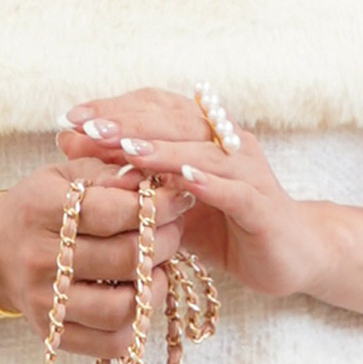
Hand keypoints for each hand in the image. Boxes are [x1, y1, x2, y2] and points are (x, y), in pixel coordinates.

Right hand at [0, 157, 196, 356]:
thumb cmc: (42, 208)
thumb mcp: (66, 176)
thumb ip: (110, 173)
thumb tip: (154, 184)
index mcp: (41, 208)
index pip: (115, 211)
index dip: (159, 206)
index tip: (179, 200)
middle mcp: (38, 257)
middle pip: (126, 259)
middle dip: (165, 242)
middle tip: (171, 232)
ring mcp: (45, 302)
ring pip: (124, 307)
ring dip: (155, 287)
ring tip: (155, 267)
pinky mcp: (53, 334)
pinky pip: (112, 343)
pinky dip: (136, 323)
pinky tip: (136, 296)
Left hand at [56, 88, 329, 298]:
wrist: (291, 255)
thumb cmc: (226, 227)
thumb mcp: (169, 204)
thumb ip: (130, 179)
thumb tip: (73, 149)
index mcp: (203, 136)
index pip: (157, 108)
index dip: (116, 109)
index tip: (71, 118)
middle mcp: (227, 144)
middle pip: (175, 123)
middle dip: (129, 124)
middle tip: (87, 129)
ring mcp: (248, 173)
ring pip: (201, 153)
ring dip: (163, 150)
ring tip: (126, 149)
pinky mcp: (263, 207)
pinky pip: (234, 191)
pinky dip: (208, 184)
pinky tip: (181, 182)